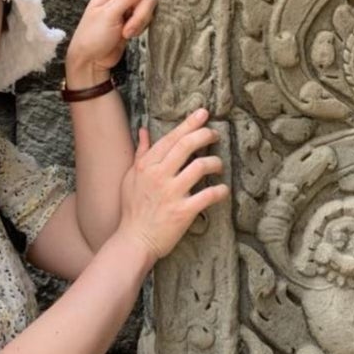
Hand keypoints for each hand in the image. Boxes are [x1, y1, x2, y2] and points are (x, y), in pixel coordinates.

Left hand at [66, 0, 155, 85]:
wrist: (91, 60)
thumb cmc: (92, 36)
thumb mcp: (107, 16)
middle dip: (140, 10)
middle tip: (125, 25)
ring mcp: (130, 5)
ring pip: (149, 5)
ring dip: (139, 22)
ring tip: (123, 33)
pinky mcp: (136, 18)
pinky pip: (148, 17)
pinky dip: (140, 27)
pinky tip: (126, 36)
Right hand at [116, 109, 228, 264]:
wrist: (135, 240)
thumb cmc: (132, 208)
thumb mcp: (130, 177)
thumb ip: (140, 153)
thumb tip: (144, 130)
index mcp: (146, 166)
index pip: (171, 138)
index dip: (189, 123)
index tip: (203, 113)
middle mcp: (159, 176)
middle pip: (187, 146)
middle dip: (205, 135)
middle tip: (215, 134)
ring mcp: (171, 193)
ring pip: (200, 167)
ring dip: (214, 163)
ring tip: (218, 166)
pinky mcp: (183, 212)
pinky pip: (208, 195)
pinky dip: (220, 191)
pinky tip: (223, 190)